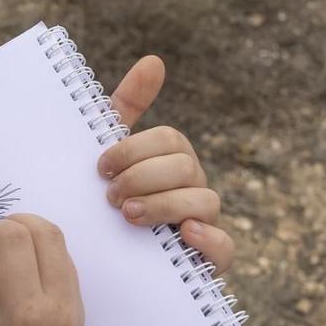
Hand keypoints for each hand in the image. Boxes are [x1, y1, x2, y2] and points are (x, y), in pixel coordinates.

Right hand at [0, 215, 84, 325]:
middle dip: (11, 227)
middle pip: (45, 231)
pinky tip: (19, 280)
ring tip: (3, 265)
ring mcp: (74, 312)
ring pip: (59, 244)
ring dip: (28, 240)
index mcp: (24, 311)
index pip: (13, 237)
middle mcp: (58, 307)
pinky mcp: (77, 316)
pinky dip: (41, 258)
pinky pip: (64, 266)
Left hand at [97, 55, 234, 276]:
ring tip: (127, 216)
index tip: (100, 168)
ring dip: (162, 205)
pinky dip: (208, 239)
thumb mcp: (112, 157)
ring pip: (204, 201)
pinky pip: (225, 247)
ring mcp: (205, 222)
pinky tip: (183, 233)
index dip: (134, 150)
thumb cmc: (113, 201)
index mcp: (172, 160)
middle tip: (110, 197)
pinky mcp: (210, 260)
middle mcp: (194, 187)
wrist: (108, 264)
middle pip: (185, 166)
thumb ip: (126, 108)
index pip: (169, 140)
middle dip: (143, 178)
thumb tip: (155, 60)